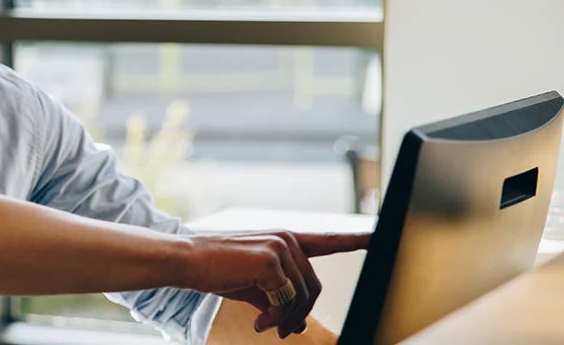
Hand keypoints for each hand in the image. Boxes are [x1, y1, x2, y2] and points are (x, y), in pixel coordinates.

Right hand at [183, 231, 369, 338]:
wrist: (187, 260)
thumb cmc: (217, 271)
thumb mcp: (253, 286)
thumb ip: (279, 300)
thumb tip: (297, 327)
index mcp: (285, 240)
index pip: (328, 240)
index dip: (357, 240)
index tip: (380, 237)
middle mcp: (287, 239)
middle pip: (314, 288)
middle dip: (298, 314)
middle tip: (278, 330)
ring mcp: (281, 247)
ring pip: (302, 297)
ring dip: (284, 319)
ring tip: (263, 324)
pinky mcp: (271, 261)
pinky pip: (286, 301)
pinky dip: (274, 318)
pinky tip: (257, 321)